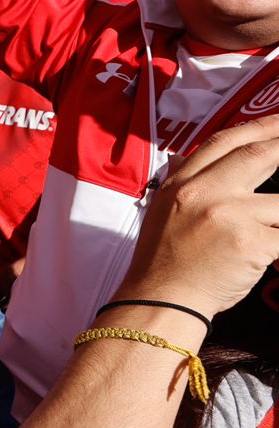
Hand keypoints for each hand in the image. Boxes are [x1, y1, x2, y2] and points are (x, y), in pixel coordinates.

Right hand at [113, 114, 278, 317]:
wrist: (159, 301)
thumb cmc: (164, 262)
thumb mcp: (162, 211)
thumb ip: (181, 182)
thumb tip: (184, 157)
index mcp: (181, 183)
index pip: (224, 141)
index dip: (259, 127)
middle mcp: (202, 192)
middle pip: (257, 155)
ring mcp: (228, 215)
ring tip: (270, 229)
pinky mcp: (251, 243)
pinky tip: (275, 253)